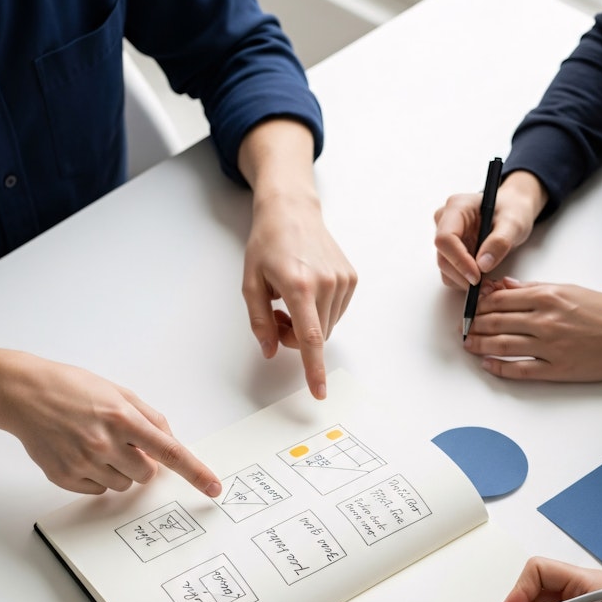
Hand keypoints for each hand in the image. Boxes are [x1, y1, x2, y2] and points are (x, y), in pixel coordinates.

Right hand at [0, 348, 221, 495]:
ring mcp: (83, 463)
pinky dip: (95, 477)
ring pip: (123, 485)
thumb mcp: (118, 393)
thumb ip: (151, 418)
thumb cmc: (72, 388)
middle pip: (147, 475)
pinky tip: (80, 454)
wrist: (25, 394)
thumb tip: (170, 443)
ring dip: (118, 470)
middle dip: (142, 462)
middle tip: (122, 443)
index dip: (195, 472)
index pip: (170, 452)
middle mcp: (105, 443)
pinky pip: (98, 490)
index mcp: (123, 418)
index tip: (213, 487)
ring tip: (96, 445)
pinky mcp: (66, 477)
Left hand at [239, 120, 356, 399]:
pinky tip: (307, 290)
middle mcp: (325, 283)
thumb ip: (260, 322)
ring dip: (308, 324)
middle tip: (276, 316)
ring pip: (326, 327)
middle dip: (294, 337)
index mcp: (298, 285)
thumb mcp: (250, 283)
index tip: (320, 391)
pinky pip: (335, 313)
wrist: (292, 211)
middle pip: (315, 337)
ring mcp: (342, 280)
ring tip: (291, 298)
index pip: (310, 338)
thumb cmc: (268, 243)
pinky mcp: (351, 278)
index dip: (314, 369)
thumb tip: (270, 351)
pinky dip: (320, 311)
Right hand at [434, 171, 546, 289]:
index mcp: (457, 207)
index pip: (445, 238)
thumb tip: (482, 265)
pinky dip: (466, 282)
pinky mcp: (450, 253)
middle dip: (463, 276)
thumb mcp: (514, 223)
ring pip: (446, 269)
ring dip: (465, 282)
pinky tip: (484, 279)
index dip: (458, 260)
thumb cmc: (512, 211)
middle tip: (487, 286)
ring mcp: (446, 238)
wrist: (512, 212)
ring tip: (489, 283)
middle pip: (443, 258)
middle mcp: (445, 222)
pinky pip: (452, 274)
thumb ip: (500, 242)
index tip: (476, 276)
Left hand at [465, 278, 601, 380]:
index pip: (502, 299)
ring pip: (502, 345)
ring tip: (467, 344)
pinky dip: (499, 367)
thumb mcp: (569, 290)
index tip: (471, 306)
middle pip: (497, 322)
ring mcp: (548, 347)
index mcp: (548, 298)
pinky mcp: (554, 369)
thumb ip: (535, 289)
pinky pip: (519, 369)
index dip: (481, 303)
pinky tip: (487, 364)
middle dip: (475, 325)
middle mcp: (545, 321)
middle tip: (463, 327)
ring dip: (480, 345)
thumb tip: (506, 286)